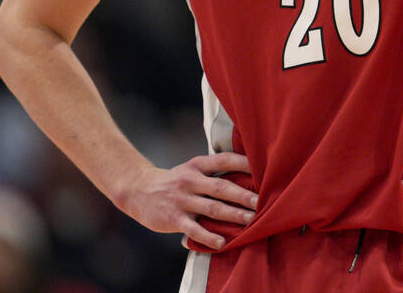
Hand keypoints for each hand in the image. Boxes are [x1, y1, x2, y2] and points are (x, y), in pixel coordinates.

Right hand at [116, 153, 256, 248]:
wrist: (139, 190)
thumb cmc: (174, 181)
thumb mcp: (191, 169)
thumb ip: (213, 172)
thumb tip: (247, 176)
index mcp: (197, 165)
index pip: (224, 160)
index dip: (243, 163)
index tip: (264, 168)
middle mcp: (191, 181)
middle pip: (222, 187)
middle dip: (243, 195)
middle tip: (262, 202)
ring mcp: (182, 200)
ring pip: (212, 208)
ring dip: (233, 215)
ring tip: (251, 221)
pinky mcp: (174, 218)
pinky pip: (194, 229)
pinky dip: (209, 237)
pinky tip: (222, 243)